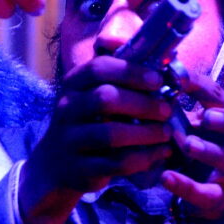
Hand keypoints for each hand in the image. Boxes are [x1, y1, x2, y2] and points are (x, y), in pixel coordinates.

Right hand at [19, 56, 174, 223]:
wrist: (56, 164)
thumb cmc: (87, 122)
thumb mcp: (91, 94)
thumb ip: (117, 75)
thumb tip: (152, 54)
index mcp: (73, 85)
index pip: (98, 68)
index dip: (131, 72)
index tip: (158, 81)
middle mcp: (66, 109)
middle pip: (105, 98)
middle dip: (143, 104)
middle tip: (166, 110)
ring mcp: (69, 140)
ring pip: (111, 134)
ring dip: (146, 133)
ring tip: (166, 133)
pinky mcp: (79, 169)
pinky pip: (116, 163)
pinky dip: (144, 158)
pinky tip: (159, 153)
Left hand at [160, 72, 223, 222]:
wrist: (202, 196)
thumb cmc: (197, 149)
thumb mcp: (189, 126)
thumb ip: (176, 105)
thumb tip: (153, 76)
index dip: (205, 87)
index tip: (177, 79)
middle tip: (209, 116)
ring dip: (213, 152)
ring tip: (188, 145)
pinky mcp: (220, 198)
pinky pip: (208, 194)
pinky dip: (187, 186)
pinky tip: (167, 177)